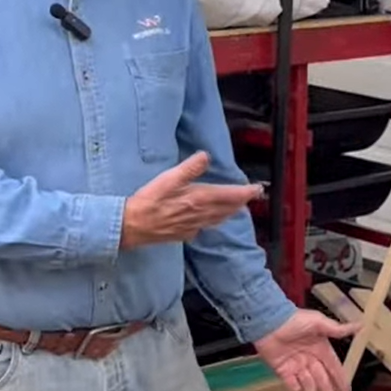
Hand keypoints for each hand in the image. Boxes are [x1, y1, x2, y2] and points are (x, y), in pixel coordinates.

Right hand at [121, 151, 261, 248]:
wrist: (133, 226)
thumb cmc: (150, 201)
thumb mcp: (169, 179)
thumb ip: (190, 168)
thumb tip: (206, 156)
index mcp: (200, 199)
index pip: (230, 196)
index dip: (246, 192)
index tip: (257, 189)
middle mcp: (201, 214)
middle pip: (227, 209)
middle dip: (241, 202)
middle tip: (251, 196)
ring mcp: (193, 226)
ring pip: (218, 219)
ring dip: (230, 212)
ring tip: (238, 208)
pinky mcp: (184, 234)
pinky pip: (205, 227)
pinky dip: (213, 221)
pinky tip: (210, 220)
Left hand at [254, 309, 359, 390]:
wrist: (268, 323)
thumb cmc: (294, 320)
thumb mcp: (318, 322)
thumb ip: (337, 329)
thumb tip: (360, 326)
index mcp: (320, 348)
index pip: (333, 367)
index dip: (340, 379)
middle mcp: (310, 358)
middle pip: (322, 379)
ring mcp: (296, 365)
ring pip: (308, 383)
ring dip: (311, 387)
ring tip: (312, 388)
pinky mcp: (282, 369)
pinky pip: (291, 384)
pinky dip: (294, 387)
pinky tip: (296, 386)